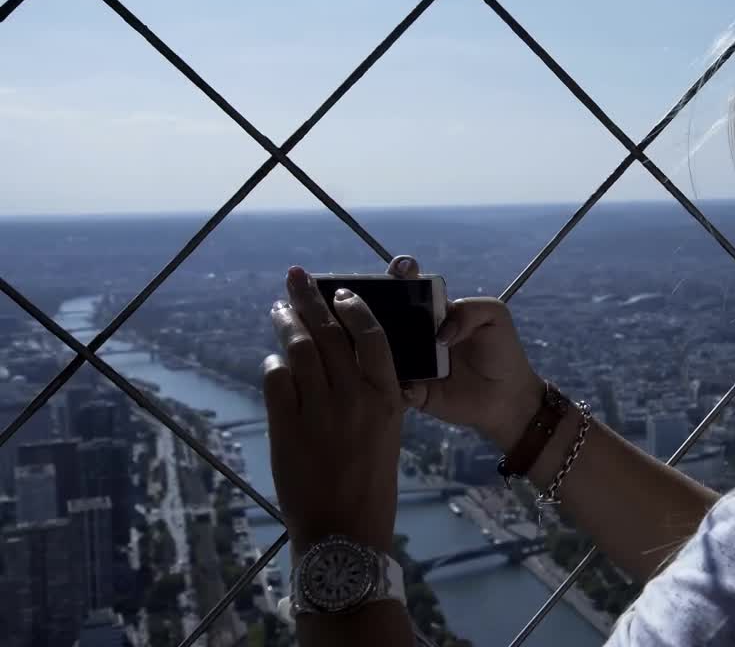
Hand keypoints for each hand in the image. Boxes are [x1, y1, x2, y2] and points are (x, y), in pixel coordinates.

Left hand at [262, 266, 425, 556]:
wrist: (345, 528)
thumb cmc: (371, 481)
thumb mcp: (387, 430)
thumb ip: (371, 393)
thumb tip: (343, 356)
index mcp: (387, 396)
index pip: (371, 335)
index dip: (354, 308)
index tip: (340, 292)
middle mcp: (355, 397)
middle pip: (328, 333)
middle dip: (309, 299)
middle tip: (295, 278)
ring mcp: (319, 410)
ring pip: (298, 350)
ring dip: (285, 324)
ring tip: (279, 309)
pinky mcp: (287, 426)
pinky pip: (277, 380)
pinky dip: (274, 366)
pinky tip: (274, 363)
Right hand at [386, 255, 543, 451]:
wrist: (508, 396)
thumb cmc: (501, 351)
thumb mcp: (494, 316)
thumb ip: (469, 309)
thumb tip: (440, 334)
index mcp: (433, 311)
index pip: (409, 287)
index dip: (401, 274)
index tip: (402, 268)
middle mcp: (415, 334)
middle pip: (384, 314)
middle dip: (373, 302)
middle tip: (372, 298)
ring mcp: (410, 362)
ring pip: (380, 349)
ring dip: (373, 342)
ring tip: (373, 335)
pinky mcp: (410, 391)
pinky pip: (391, 385)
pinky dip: (388, 380)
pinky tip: (390, 374)